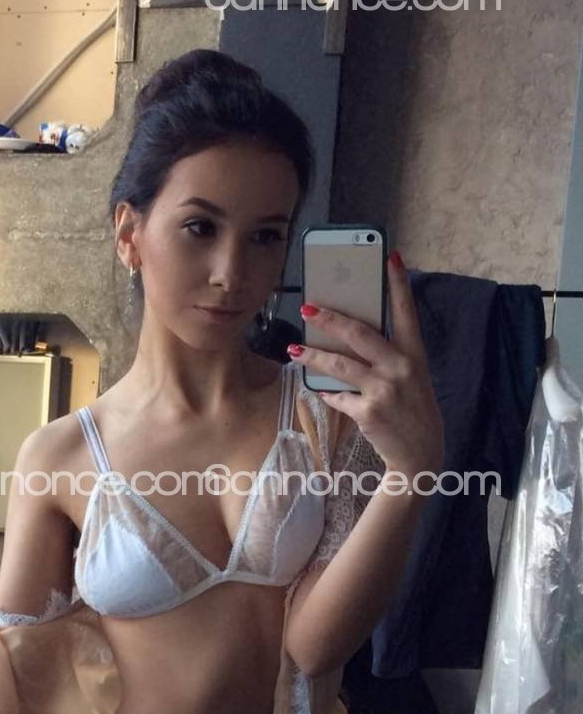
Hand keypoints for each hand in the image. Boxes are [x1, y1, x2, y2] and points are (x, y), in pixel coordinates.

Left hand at [290, 250, 443, 478]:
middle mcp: (401, 368)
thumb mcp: (411, 380)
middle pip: (360, 333)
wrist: (419, 457)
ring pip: (339, 364)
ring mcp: (384, 389)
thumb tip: (349, 341)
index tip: (390, 256)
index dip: (398, 284)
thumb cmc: (412, 412)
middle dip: (330, 318)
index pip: (406, 312)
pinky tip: (323, 392)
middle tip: (308, 306)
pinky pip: (337, 395)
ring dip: (313, 355)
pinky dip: (328, 393)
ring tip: (294, 348)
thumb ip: (387, 360)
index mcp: (415, 356)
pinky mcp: (368, 410)